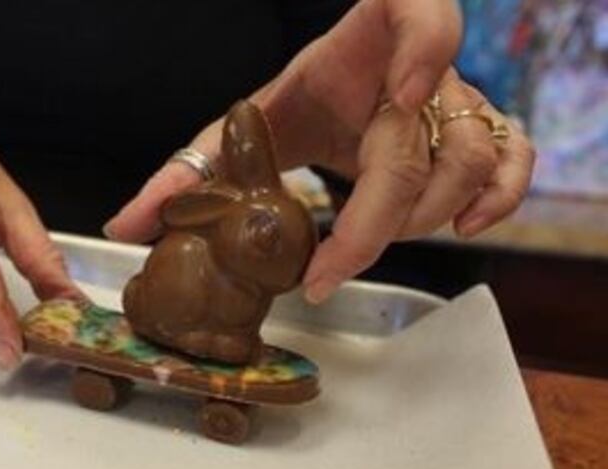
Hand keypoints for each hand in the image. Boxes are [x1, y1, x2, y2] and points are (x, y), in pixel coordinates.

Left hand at [105, 0, 532, 301]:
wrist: (346, 80)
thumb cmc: (300, 99)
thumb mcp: (245, 125)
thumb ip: (188, 172)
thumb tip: (124, 227)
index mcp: (361, 51)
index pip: (420, 19)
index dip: (423, 50)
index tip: (394, 102)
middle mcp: (419, 78)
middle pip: (422, 145)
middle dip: (374, 220)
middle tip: (324, 272)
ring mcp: (456, 105)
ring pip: (471, 160)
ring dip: (422, 218)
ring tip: (363, 247)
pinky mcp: (478, 133)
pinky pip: (515, 159)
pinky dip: (501, 196)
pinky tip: (463, 228)